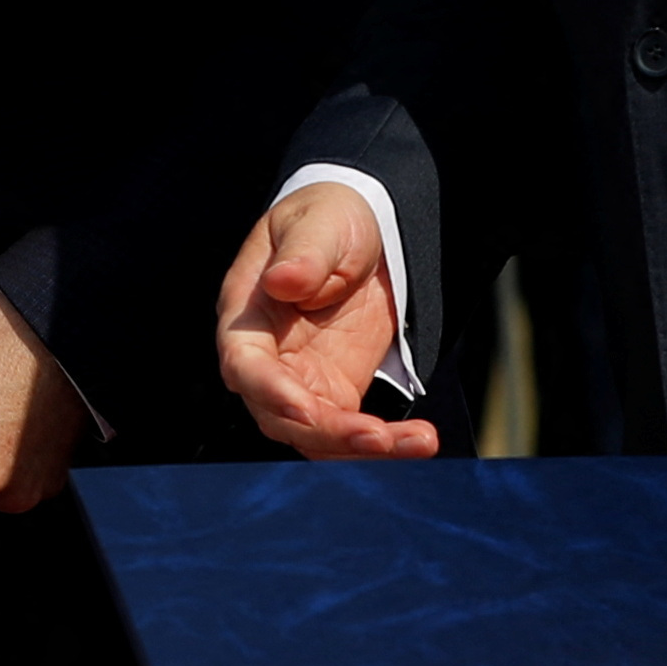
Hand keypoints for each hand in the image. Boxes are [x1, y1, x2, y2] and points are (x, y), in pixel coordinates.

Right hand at [217, 177, 440, 458]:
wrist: (366, 228)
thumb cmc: (330, 217)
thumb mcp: (320, 222)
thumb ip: (304, 253)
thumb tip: (282, 281)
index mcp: (247, 314)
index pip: (244, 365)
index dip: (269, 390)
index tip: (304, 407)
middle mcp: (267, 358)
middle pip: (279, 415)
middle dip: (327, 432)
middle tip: (377, 437)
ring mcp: (300, 380)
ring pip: (317, 434)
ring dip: (361, 448)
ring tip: (418, 442)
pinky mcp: (336, 393)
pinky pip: (352, 432)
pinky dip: (386, 443)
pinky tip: (421, 440)